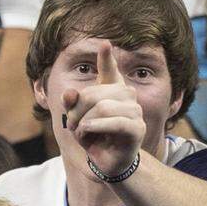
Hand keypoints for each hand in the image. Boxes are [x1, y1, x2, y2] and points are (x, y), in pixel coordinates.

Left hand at [62, 39, 145, 179]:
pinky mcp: (137, 128)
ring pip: (102, 107)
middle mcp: (127, 96)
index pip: (110, 70)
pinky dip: (95, 127)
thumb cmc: (95, 137)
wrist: (107, 162)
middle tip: (72, 126)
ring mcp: (135, 111)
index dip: (106, 58)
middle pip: (93, 93)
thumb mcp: (77, 118)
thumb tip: (69, 93)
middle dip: (77, 111)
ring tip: (81, 134)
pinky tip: (88, 133)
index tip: (104, 44)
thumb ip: (72, 104)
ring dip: (84, 123)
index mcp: (113, 90)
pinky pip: (114, 122)